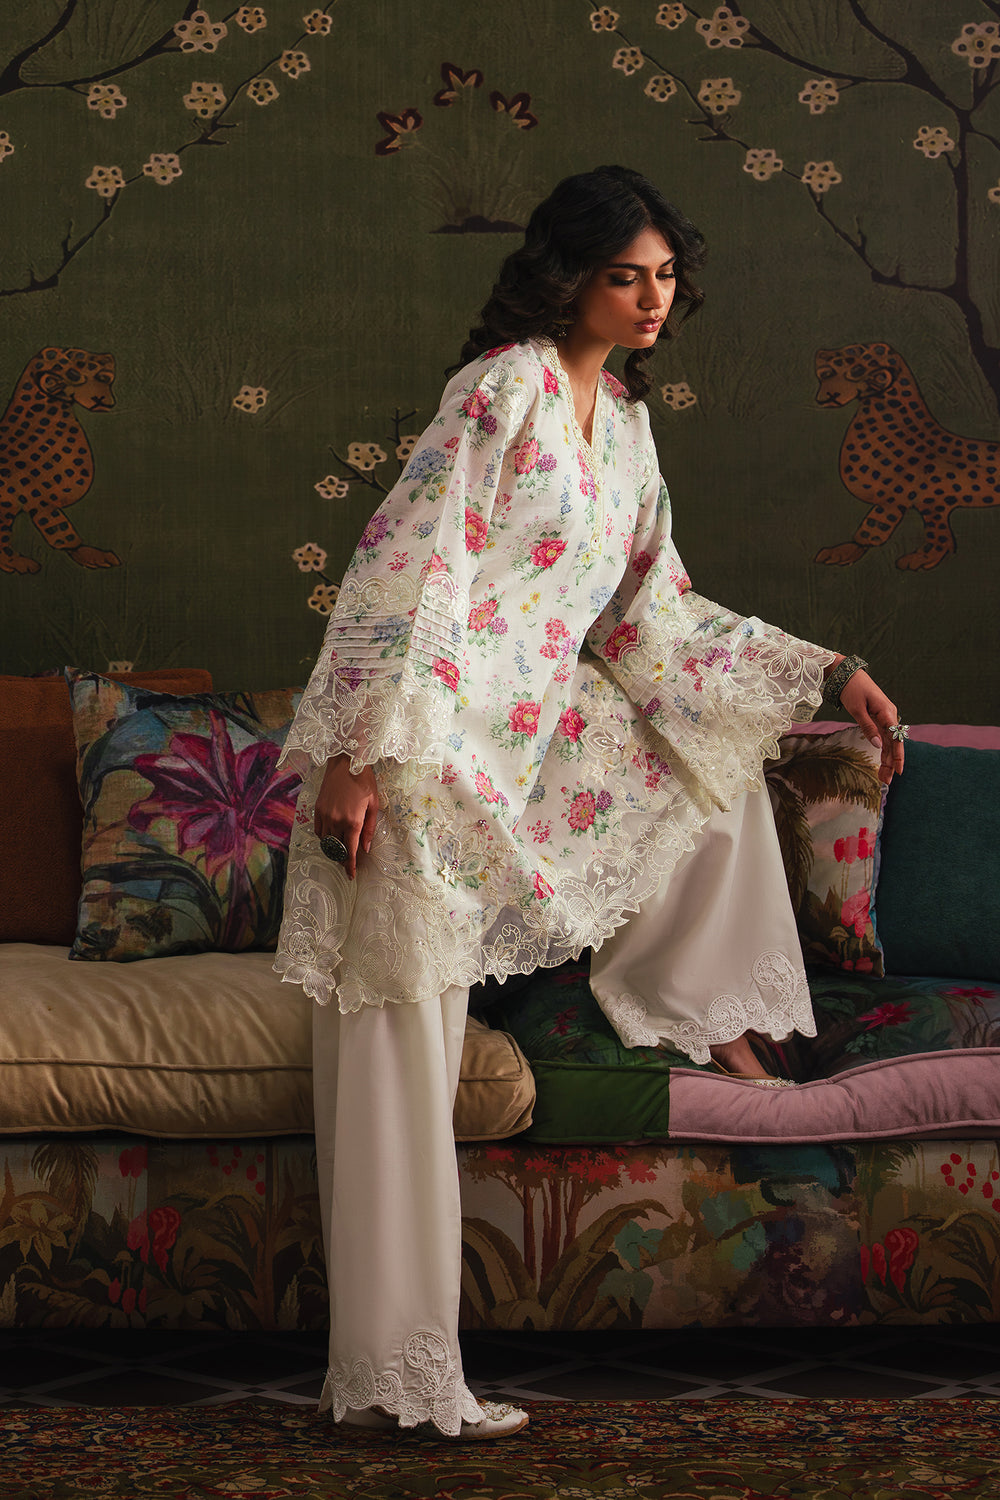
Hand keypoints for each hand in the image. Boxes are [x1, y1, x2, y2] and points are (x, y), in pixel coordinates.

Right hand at [314, 754, 378, 879]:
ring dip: (333, 848)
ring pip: (326, 841)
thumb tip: (366, 848)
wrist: (345, 761)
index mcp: (353, 821)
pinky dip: (324, 837)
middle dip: (342, 858)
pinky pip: (318, 830)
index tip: (351, 875)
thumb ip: (370, 828)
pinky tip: (331, 835)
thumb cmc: (364, 781)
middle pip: (337, 848)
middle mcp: (336, 821)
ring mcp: (325, 815)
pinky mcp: (317, 809)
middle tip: (348, 862)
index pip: (350, 851)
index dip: (350, 865)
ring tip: (340, 849)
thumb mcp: (374, 804)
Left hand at [837, 669, 904, 784]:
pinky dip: (882, 749)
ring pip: (889, 742)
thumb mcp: (857, 709)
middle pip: (893, 743)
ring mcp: (885, 717)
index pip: (896, 738)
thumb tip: (878, 745)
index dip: (898, 755)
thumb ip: (868, 727)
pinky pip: (883, 736)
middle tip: (886, 781)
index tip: (899, 770)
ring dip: (887, 759)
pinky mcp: (879, 717)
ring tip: (883, 776)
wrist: (848, 674)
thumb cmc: (852, 689)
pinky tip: (882, 761)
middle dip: (891, 763)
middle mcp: (889, 715)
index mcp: (887, 712)